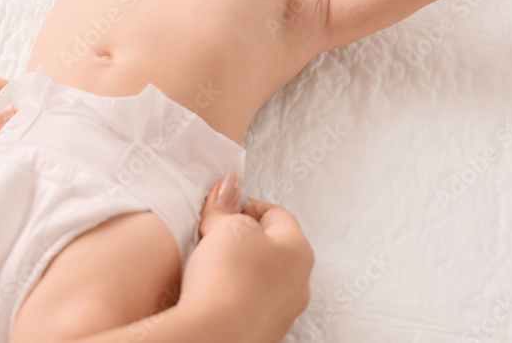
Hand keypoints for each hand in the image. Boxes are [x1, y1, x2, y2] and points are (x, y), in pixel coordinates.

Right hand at [179, 171, 313, 342]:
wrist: (214, 333)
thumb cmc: (228, 278)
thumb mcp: (225, 225)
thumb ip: (226, 204)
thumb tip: (229, 184)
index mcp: (299, 251)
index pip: (276, 214)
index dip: (246, 205)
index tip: (223, 206)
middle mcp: (299, 284)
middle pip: (271, 247)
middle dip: (242, 237)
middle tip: (215, 234)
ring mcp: (283, 312)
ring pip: (262, 277)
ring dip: (240, 267)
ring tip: (212, 264)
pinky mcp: (263, 332)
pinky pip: (250, 303)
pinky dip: (235, 294)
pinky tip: (214, 292)